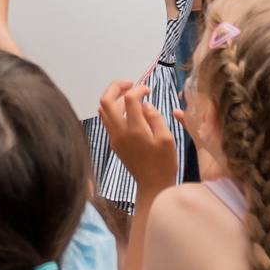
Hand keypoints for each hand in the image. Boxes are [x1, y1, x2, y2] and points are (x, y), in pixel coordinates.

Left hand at [96, 80, 180, 195]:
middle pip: (106, 100)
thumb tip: (145, 104)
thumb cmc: (164, 163)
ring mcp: (114, 138)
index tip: (148, 89)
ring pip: (103, 110)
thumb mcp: (167, 139)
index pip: (129, 98)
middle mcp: (119, 131)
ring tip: (129, 95)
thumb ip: (155, 118)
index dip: (138, 89)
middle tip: (130, 83)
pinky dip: (114, 110)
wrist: (152, 185)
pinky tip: (127, 110)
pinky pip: (107, 121)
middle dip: (116, 87)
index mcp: (134, 129)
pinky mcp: (114, 143)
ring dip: (113, 98)